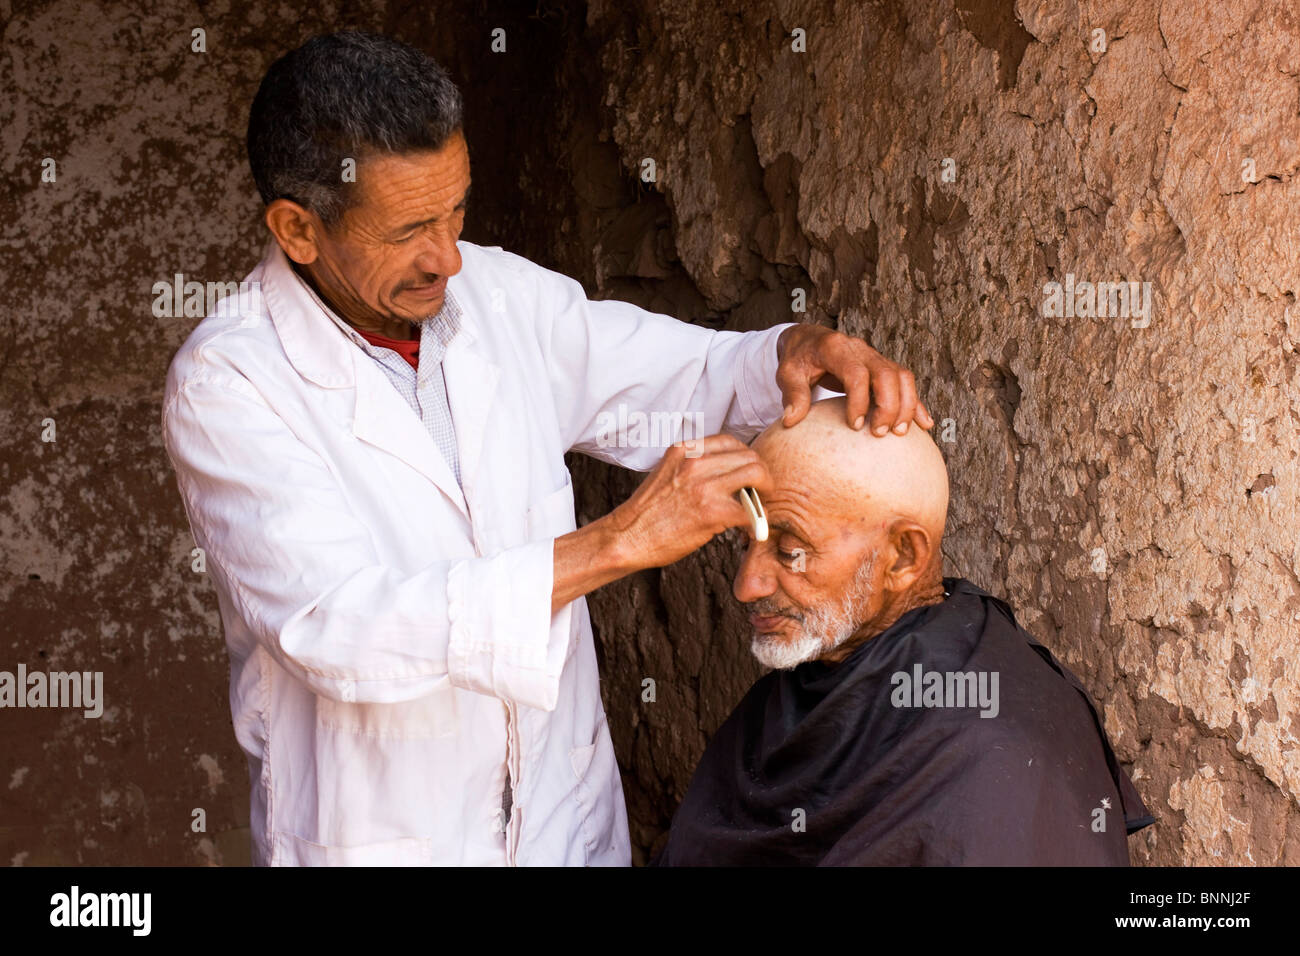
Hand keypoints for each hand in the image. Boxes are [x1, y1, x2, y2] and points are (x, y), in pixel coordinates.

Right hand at [607, 434, 772, 568]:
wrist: (627, 537)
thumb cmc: (648, 512)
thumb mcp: (668, 472)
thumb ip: (694, 466)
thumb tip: (728, 471)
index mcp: (685, 450)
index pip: (731, 442)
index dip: (745, 460)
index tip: (746, 478)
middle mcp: (695, 461)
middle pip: (750, 456)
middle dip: (761, 476)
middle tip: (758, 496)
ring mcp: (704, 485)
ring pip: (757, 474)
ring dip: (764, 494)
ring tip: (756, 511)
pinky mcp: (711, 512)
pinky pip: (752, 511)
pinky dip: (757, 523)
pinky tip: (750, 532)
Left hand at [776, 324, 933, 434]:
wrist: (807, 340)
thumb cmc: (797, 359)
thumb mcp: (787, 373)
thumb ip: (792, 394)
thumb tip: (791, 420)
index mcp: (836, 348)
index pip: (856, 373)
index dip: (859, 400)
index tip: (854, 425)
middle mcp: (860, 349)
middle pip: (887, 373)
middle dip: (888, 405)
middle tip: (878, 433)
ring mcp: (874, 357)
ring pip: (902, 377)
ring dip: (906, 405)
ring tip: (899, 433)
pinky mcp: (882, 367)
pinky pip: (905, 383)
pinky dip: (916, 403)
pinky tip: (924, 424)